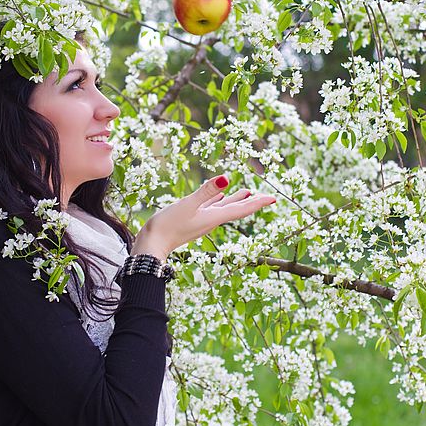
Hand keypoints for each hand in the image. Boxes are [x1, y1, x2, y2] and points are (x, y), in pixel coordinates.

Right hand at [132, 175, 276, 258]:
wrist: (150, 246)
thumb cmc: (167, 226)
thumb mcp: (187, 205)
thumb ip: (205, 192)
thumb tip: (226, 178)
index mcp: (214, 217)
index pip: (241, 209)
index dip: (258, 203)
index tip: (274, 199)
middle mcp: (211, 220)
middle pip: (237, 209)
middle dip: (252, 202)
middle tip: (267, 197)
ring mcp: (201, 221)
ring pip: (224, 208)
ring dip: (236, 200)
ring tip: (247, 193)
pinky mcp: (191, 220)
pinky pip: (210, 208)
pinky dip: (217, 201)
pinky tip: (218, 197)